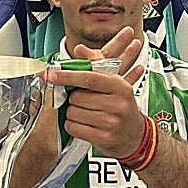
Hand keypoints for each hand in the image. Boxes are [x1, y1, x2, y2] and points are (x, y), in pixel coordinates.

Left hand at [42, 26, 148, 159]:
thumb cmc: (120, 106)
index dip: (68, 76)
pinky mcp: (103, 138)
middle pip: (77, 97)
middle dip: (73, 99)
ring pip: (73, 113)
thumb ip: (95, 64)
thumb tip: (79, 49)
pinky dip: (72, 125)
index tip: (52, 75)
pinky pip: (74, 128)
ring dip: (72, 113)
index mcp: (120, 86)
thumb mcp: (113, 83)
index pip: (89, 78)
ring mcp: (111, 122)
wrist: (135, 135)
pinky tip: (82, 124)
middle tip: (82, 102)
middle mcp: (118, 104)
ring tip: (85, 114)